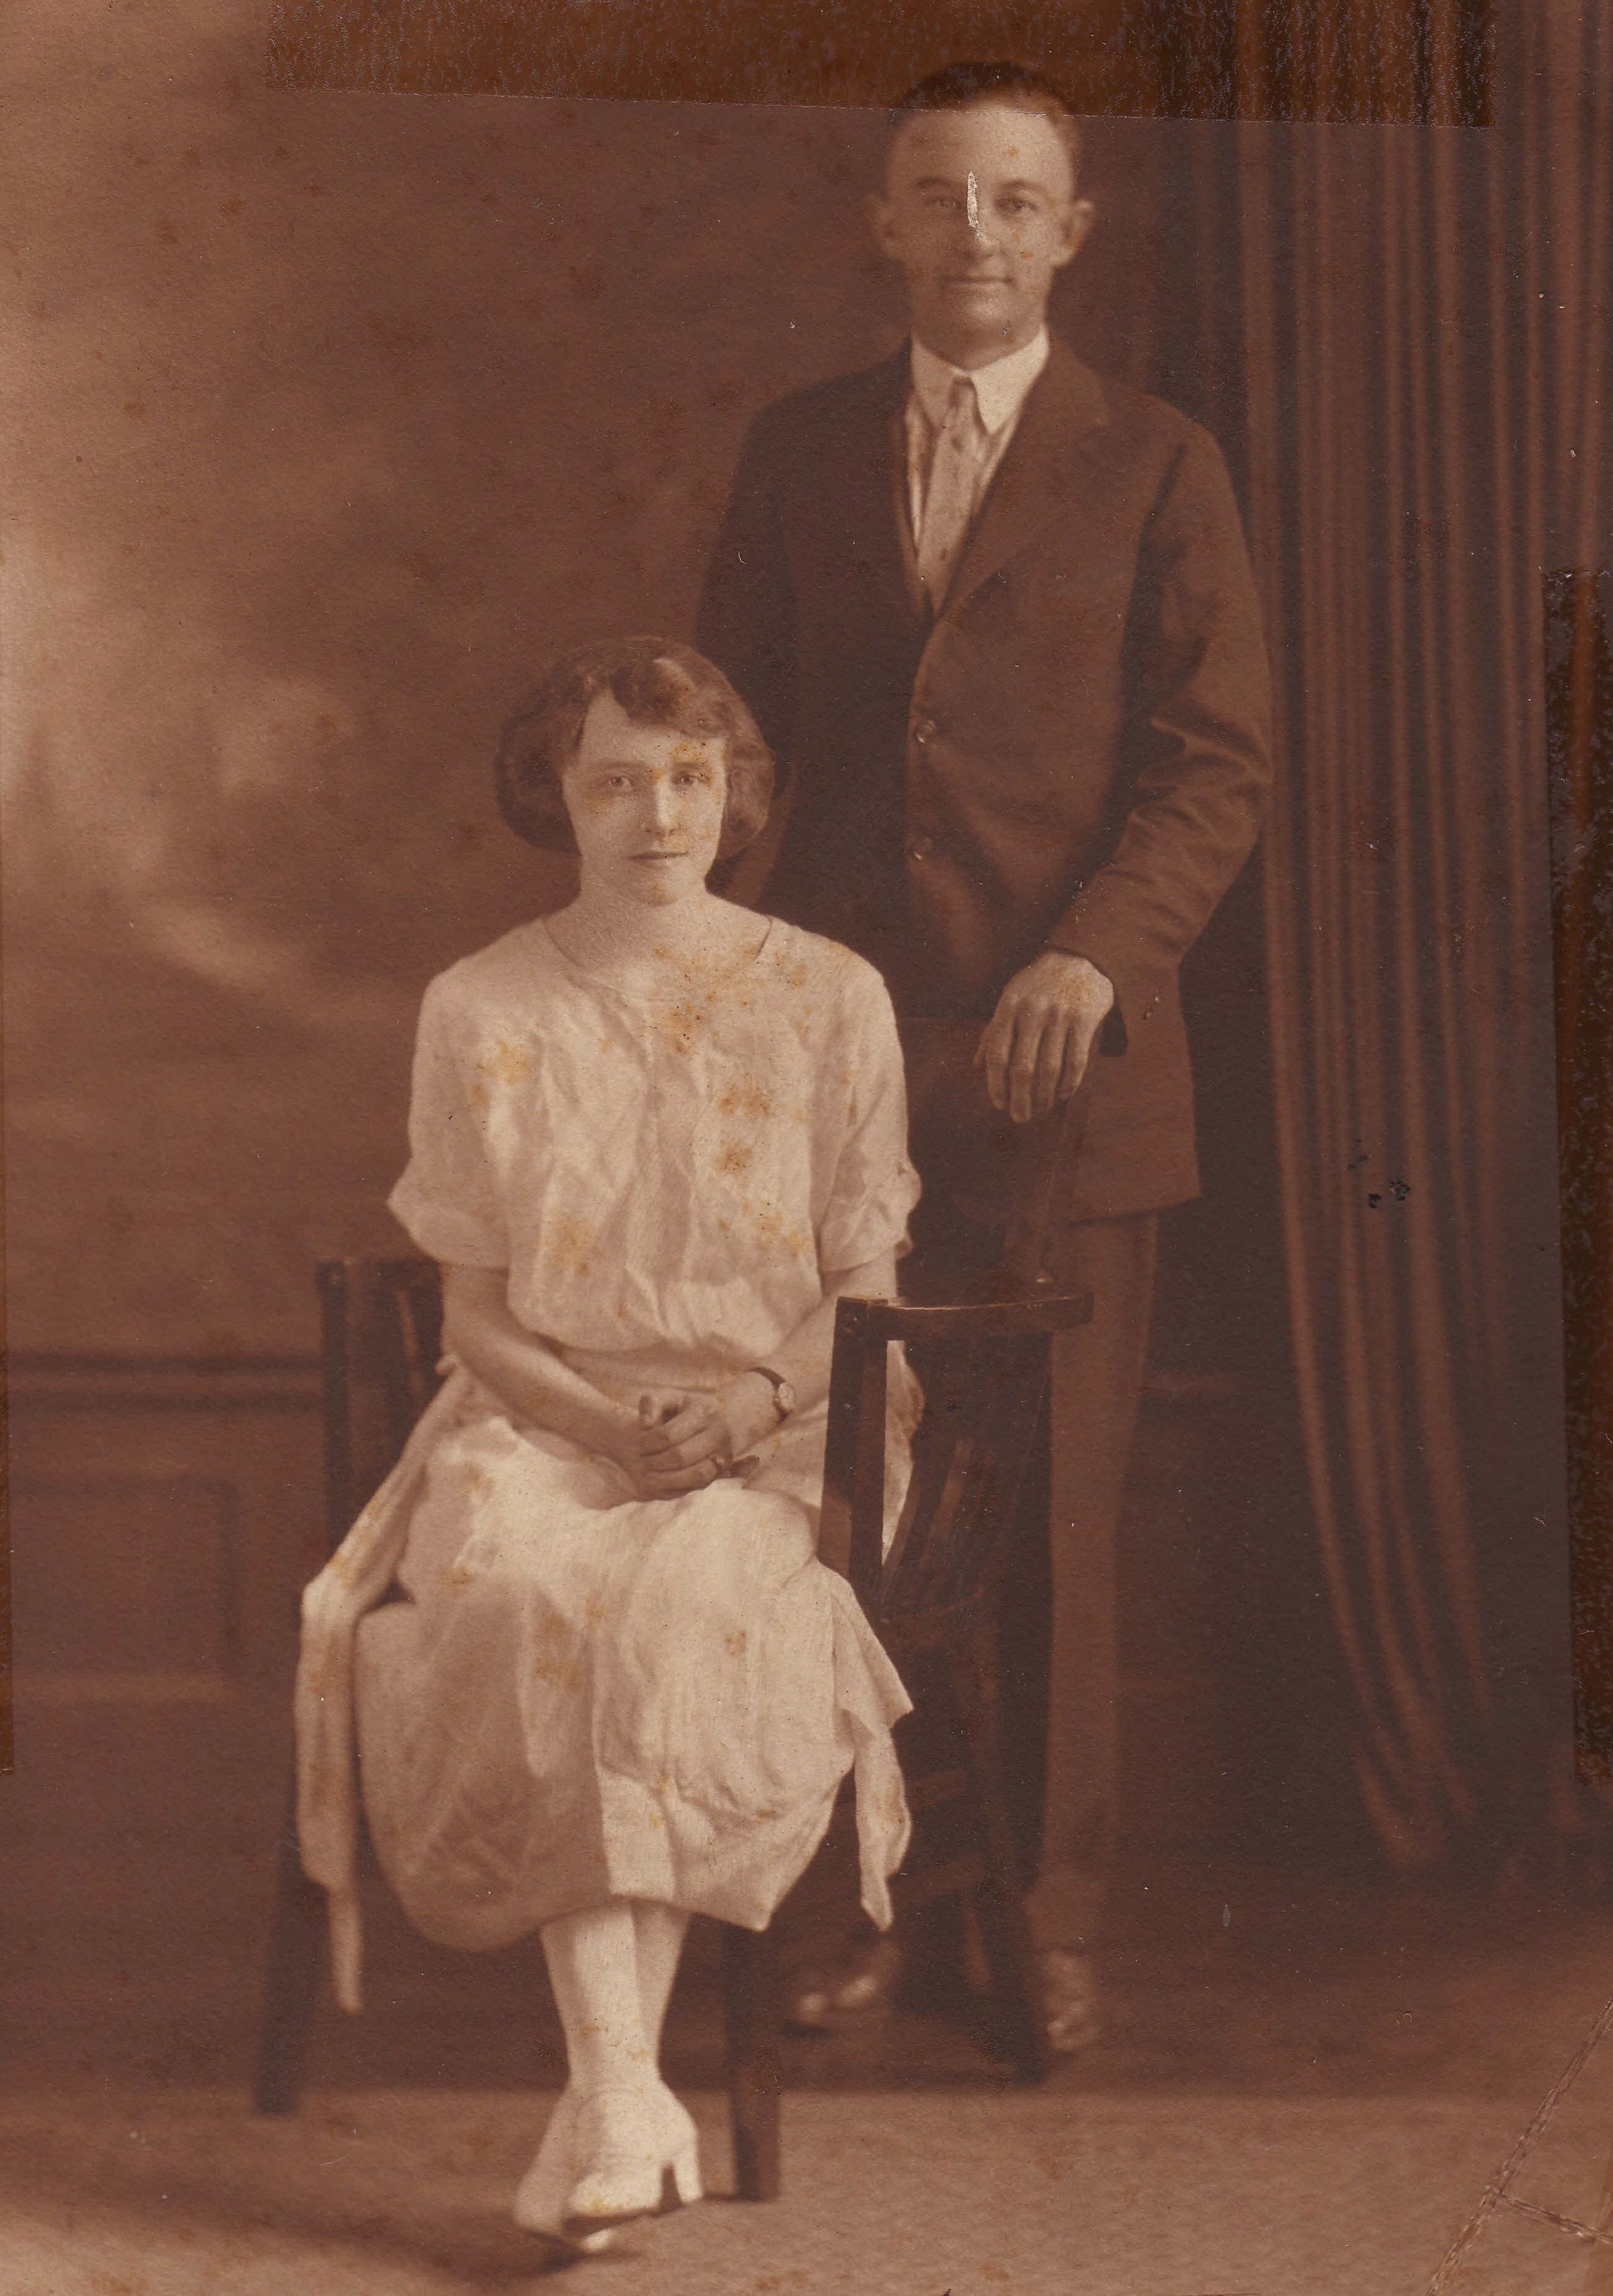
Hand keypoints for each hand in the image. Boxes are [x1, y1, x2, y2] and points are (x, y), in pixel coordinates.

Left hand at [603, 1388, 736, 1499]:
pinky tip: (664, 1477)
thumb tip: (645, 1423)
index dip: (648, 1443)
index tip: (637, 1444)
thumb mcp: (665, 1399)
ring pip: (696, 1473)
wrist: (702, 1422)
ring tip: (650, 1471)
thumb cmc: (679, 1410)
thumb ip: (651, 1404)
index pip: (669, 1435)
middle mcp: (720, 1431)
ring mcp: (725, 1452)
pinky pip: (701, 1482)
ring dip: (668, 1476)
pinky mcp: (722, 1469)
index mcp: (704, 1410)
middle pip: (680, 1456)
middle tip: (640, 1461)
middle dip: (655, 1461)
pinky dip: (680, 1482)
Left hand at [976, 952, 1114, 1123]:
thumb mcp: (1009, 997)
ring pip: (1050, 1068)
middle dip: (1020, 1098)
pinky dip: (1069, 1083)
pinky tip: (1063, 1095)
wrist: (1078, 956)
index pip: (997, 1053)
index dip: (996, 1083)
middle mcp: (1032, 1011)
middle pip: (1023, 1067)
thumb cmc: (1038, 983)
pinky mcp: (1085, 1019)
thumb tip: (977, 1066)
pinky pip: (1076, 1060)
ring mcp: (1060, 1015)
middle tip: (1020, 1118)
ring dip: (1044, 1095)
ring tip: (1041, 1109)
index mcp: (1008, 1006)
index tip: (998, 1104)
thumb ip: (993, 1030)